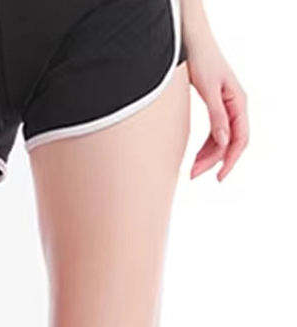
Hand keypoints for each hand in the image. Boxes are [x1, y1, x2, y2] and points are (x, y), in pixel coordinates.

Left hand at [187, 32, 248, 181]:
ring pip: (221, 141)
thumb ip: (217, 116)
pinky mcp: (216, 109)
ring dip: (207, 157)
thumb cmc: (202, 62)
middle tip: (193, 176)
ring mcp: (226, 109)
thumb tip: (224, 143)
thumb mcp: (209, 90)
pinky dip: (204, 147)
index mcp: (239, 103)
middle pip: (230, 143)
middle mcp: (236, 108)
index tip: (219, 177)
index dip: (231, 160)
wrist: (193, 44)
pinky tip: (194, 158)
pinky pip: (214, 134)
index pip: (240, 139)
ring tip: (190, 171)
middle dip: (213, 162)